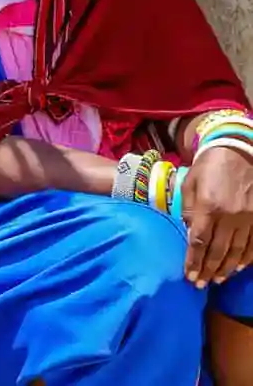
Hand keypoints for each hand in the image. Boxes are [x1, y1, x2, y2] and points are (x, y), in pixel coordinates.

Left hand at [182, 146, 252, 286]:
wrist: (237, 151)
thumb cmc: (208, 167)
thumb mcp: (190, 184)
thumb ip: (189, 210)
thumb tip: (190, 236)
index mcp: (208, 207)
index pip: (199, 242)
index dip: (194, 262)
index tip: (190, 276)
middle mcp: (230, 216)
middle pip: (218, 251)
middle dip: (209, 270)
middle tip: (201, 284)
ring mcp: (248, 218)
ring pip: (238, 251)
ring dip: (226, 268)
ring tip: (217, 280)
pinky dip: (247, 258)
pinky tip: (238, 267)